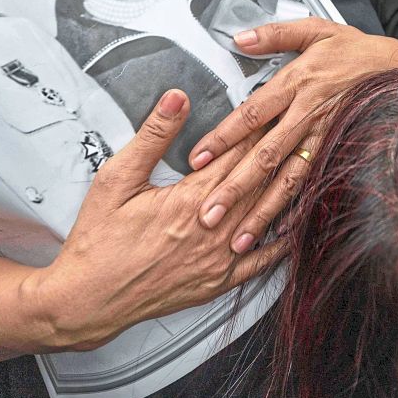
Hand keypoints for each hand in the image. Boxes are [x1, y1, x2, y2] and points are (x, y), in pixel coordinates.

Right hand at [31, 91, 283, 351]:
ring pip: (267, 216)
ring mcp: (220, 260)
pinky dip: (282, 241)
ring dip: (287, 188)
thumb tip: (177, 99)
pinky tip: (295, 226)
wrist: (89, 298)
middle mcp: (214, 230)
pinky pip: (262, 261)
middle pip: (259, 181)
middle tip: (303, 126)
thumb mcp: (117, 178)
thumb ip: (152, 136)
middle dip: (280, 150)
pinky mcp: (219, 283)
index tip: (276, 107)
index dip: (260, 127)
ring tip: (308, 164)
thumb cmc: (99, 241)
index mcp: (191, 200)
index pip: (238, 153)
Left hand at [190, 19, 397, 251]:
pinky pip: (314, 185)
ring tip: (239, 238)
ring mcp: (324, 138)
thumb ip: (275, 34)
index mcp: (296, 83)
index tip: (198, 160)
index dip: (223, 138)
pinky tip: (278, 233)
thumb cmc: (357, 51)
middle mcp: (307, 115)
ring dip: (261, 211)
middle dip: (234, 188)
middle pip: (265, 156)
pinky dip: (296, 210)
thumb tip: (241, 39)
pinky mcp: (337, 152)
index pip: (252, 114)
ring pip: (288, 179)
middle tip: (207, 213)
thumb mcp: (316, 30)